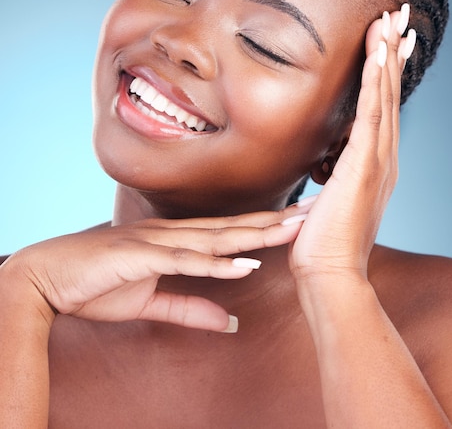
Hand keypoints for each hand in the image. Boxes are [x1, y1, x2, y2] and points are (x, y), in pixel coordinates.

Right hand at [2, 209, 302, 331]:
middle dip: (277, 221)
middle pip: (235, 227)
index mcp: (178, 242)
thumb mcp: (152, 302)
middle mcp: (174, 235)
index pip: (232, 232)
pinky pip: (184, 261)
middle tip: (318, 212)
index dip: (269, 226)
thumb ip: (192, 308)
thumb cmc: (98, 284)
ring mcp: (158, 242)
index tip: (303, 222)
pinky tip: (242, 264)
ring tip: (295, 230)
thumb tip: (231, 323)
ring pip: (216, 238)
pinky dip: (214, 264)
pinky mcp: (141, 256)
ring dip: (256, 235)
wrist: (49, 278)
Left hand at [289, 5, 416, 282]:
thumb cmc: (326, 241)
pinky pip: (371, 114)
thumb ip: (337, 176)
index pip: (384, 107)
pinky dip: (377, 83)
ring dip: (387, 57)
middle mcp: (383, 156)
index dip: (388, 72)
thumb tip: (329, 167)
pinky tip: (378, 55)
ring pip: (385, 97)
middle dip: (394, 53)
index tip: (390, 41)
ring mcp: (377, 160)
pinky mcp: (363, 165)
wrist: (329, 273)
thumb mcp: (333, 199)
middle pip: (391, 94)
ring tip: (391, 21)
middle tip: (399, 17)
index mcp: (375, 162)